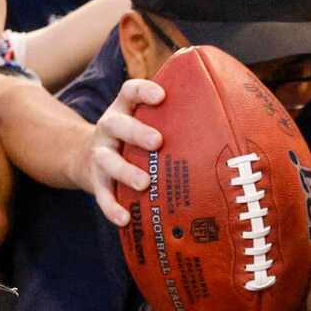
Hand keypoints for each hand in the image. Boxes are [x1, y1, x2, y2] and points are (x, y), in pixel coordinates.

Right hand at [79, 76, 160, 227]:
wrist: (86, 158)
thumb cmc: (132, 140)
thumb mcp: (144, 122)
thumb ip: (171, 121)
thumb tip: (224, 126)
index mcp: (124, 110)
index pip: (130, 92)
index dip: (144, 91)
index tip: (161, 95)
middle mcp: (109, 129)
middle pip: (117, 125)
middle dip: (137, 133)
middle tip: (157, 141)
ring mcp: (100, 154)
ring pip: (108, 160)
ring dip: (125, 171)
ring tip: (144, 183)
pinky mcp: (95, 181)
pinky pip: (102, 194)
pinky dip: (112, 207)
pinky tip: (125, 219)